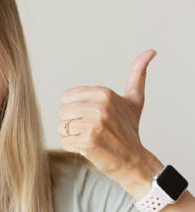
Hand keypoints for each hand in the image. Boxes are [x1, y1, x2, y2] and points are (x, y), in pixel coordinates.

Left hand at [57, 49, 162, 197]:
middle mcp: (99, 106)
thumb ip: (137, 75)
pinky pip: (64, 142)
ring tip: (90, 138)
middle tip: (91, 130)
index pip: (66, 97)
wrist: (134, 161)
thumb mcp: (134, 100)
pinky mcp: (87, 141)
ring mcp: (93, 124)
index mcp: (104, 93)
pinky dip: (73, 147)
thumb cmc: (129, 130)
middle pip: (62, 112)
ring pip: (61, 127)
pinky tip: (89, 148)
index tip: (92, 117)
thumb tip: (150, 51)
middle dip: (72, 123)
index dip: (75, 110)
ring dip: (71, 136)